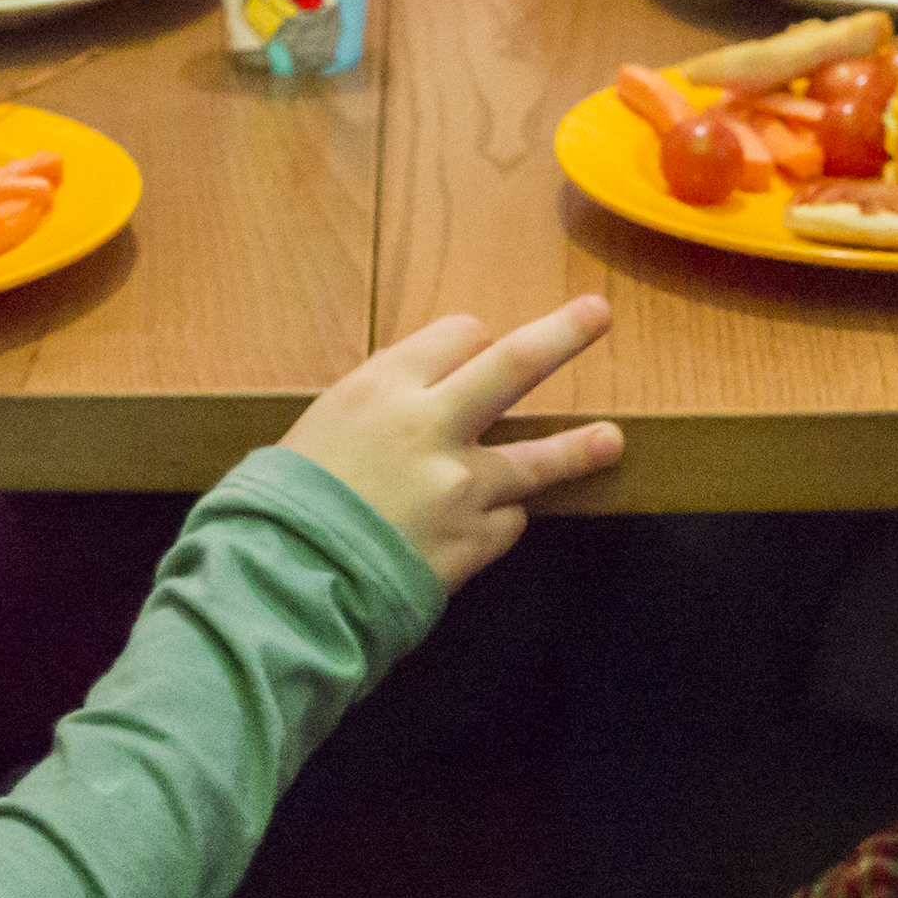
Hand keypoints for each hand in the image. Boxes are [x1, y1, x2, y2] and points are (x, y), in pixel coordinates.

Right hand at [280, 297, 621, 593]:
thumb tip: (425, 402)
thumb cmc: (288, 501)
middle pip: (515, 365)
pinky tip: (478, 529)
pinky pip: (506, 522)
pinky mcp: (473, 540)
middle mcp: (432, 423)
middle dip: (563, 336)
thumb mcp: (324, 426)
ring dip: (578, 447)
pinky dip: (497, 521)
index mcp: (385, 385)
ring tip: (611, 439)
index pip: (460, 336)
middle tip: (598, 315)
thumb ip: (384, 409)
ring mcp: (461, 484)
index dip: (473, 344)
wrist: (286, 581)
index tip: (480, 350)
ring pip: (538, 457)